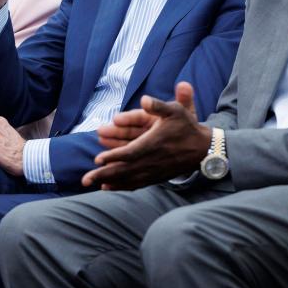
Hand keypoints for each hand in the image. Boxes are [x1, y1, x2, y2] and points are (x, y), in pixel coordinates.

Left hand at [83, 82, 210, 190]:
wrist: (203, 149)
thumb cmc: (186, 127)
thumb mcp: (176, 111)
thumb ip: (158, 105)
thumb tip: (144, 99)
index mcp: (153, 144)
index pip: (129, 153)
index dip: (113, 157)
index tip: (97, 159)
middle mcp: (152, 160)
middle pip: (124, 170)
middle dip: (103, 174)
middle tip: (85, 179)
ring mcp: (154, 171)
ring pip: (128, 179)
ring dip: (109, 182)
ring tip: (92, 184)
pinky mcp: (156, 177)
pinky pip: (136, 184)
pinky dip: (121, 186)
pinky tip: (108, 187)